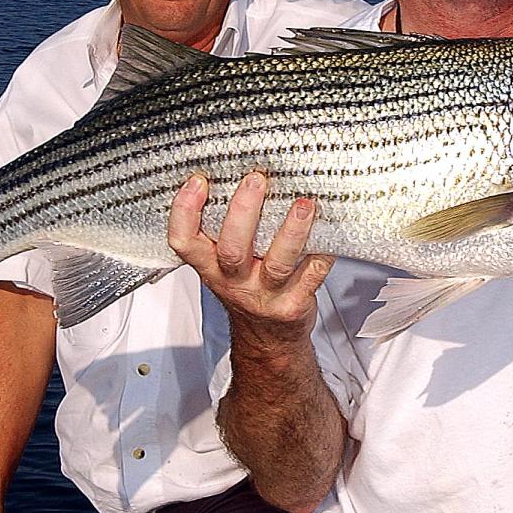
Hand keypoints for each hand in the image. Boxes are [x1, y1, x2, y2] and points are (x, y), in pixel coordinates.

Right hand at [168, 171, 333, 331]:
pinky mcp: (295, 303)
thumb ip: (223, 231)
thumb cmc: (248, 290)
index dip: (185, 212)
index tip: (198, 181)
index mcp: (211, 267)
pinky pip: (313, 274)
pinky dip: (323, 251)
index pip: (184, 241)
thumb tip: (235, 173)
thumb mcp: (222, 266)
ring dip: (292, 231)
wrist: (269, 339)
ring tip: (304, 204)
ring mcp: (266, 294)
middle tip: (256, 179)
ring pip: (277, 263)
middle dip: (243, 212)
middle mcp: (234, 282)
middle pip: (232, 250)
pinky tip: (329, 229)